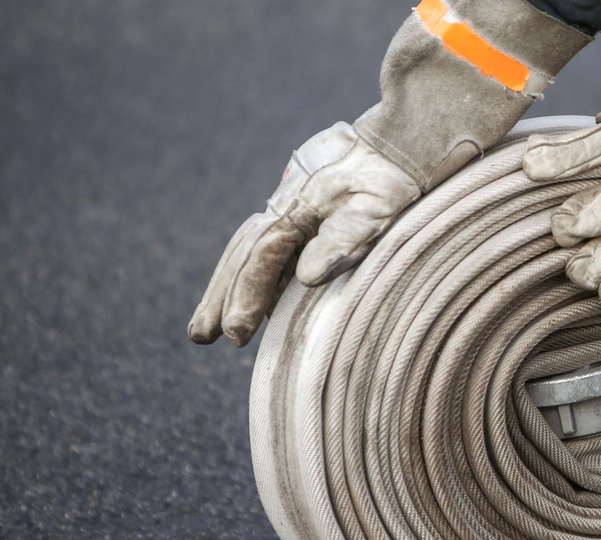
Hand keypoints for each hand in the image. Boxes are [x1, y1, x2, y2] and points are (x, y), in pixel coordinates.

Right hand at [188, 122, 418, 346]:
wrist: (400, 141)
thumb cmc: (392, 178)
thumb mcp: (376, 208)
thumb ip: (344, 240)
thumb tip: (307, 278)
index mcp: (297, 208)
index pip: (261, 260)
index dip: (246, 298)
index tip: (236, 335)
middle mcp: (285, 207)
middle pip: (242, 256)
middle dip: (220, 296)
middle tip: (200, 336)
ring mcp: (293, 208)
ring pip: (250, 251)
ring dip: (229, 286)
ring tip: (210, 324)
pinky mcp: (305, 211)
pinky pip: (270, 247)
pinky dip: (255, 273)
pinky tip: (256, 298)